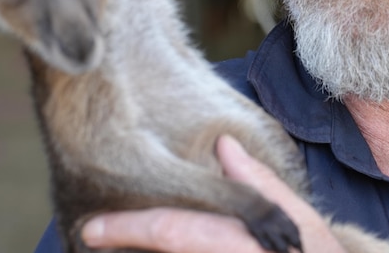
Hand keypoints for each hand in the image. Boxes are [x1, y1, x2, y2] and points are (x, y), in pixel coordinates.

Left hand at [81, 135, 346, 252]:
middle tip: (91, 238)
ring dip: (138, 252)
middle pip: (163, 249)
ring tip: (110, 244)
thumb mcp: (297, 220)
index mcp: (234, 241)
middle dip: (124, 243)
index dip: (126, 229)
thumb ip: (257, 184)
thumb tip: (223, 145)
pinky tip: (139, 250)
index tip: (91, 229)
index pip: (170, 232)